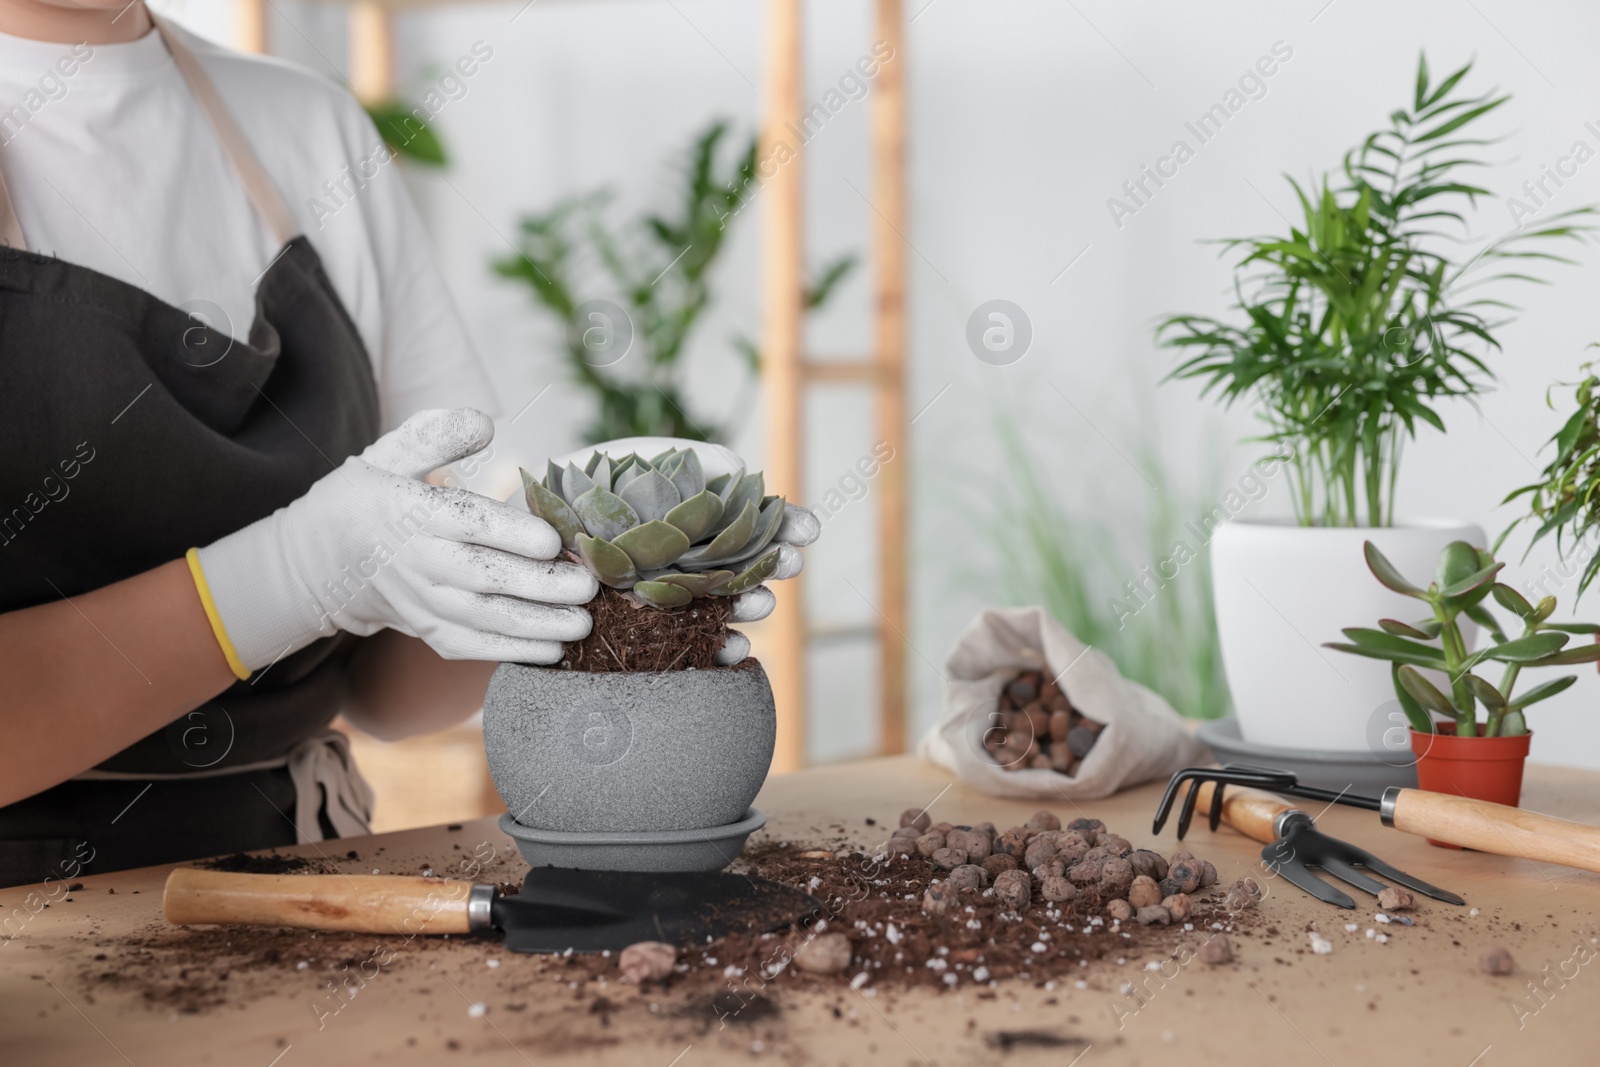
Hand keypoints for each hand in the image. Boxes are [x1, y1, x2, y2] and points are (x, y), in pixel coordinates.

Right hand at [199, 409, 596, 668]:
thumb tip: (484, 422)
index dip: (512, 534)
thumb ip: (436, 436)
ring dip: (537, 625)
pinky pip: (474, 646)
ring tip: (583, 623)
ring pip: (485, 619)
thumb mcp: (388, 454)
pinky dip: (513, 653)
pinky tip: (554, 650)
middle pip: (486, 577)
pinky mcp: (430, 631)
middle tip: (588, 586)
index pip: (468, 523)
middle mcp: (421, 562)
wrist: (321, 562)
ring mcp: (425, 603)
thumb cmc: (368, 499)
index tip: (554, 540)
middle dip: (541, 586)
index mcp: (413, 513)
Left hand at [547, 437, 819, 664]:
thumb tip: (737, 465)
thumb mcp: (632, 459)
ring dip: (751, 606)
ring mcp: (671, 599)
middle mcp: (692, 561)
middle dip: (775, 566)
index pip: (754, 523)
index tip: (809, 529)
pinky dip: (715, 652)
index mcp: (699, 519)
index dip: (784, 526)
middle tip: (793, 563)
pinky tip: (734, 648)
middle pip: (747, 566)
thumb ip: (686, 458)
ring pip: (723, 607)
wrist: (521, 534)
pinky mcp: (644, 634)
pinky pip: (688, 649)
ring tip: (764, 603)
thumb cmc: (581, 490)